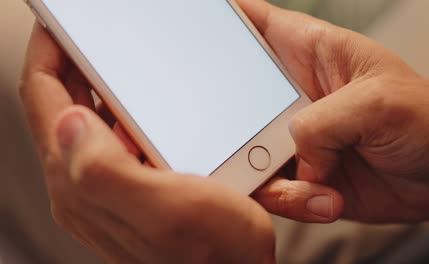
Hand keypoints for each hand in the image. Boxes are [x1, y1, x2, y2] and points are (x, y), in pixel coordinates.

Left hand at [19, 24, 275, 262]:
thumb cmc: (215, 249)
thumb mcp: (167, 209)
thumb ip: (107, 171)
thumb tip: (68, 122)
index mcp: (83, 184)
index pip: (45, 102)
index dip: (48, 56)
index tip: (59, 26)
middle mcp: (85, 187)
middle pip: (58, 110)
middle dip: (68, 67)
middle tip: (89, 37)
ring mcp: (106, 189)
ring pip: (83, 124)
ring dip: (94, 90)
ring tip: (114, 65)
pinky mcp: (129, 190)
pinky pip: (109, 141)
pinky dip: (119, 115)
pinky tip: (142, 110)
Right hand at [241, 0, 428, 222]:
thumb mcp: (378, 105)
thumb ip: (321, 123)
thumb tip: (290, 154)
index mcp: (311, 54)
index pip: (256, 24)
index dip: (221, 20)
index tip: (186, 28)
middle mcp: (295, 95)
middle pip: (233, 97)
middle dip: (224, 121)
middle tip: (231, 140)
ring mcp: (296, 136)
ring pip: (247, 154)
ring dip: (268, 178)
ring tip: (316, 185)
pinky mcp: (304, 174)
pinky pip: (275, 190)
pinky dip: (294, 202)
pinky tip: (328, 198)